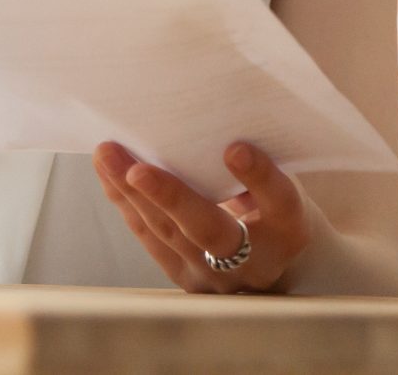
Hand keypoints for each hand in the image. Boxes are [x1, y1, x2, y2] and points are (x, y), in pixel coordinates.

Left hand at [95, 141, 313, 292]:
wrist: (271, 259)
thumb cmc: (273, 204)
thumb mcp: (280, 185)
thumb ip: (256, 163)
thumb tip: (208, 119)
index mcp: (289, 229)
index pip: (279, 202)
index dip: (259, 176)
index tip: (236, 149)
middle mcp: (254, 261)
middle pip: (211, 231)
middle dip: (171, 198)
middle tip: (137, 170)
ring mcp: (215, 276)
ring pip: (168, 234)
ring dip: (132, 194)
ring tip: (108, 155)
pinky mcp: (185, 278)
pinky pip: (150, 239)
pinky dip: (127, 204)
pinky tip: (108, 175)